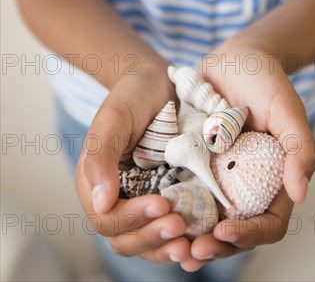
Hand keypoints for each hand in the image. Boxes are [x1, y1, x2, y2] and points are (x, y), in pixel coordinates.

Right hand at [75, 63, 192, 264]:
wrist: (156, 83)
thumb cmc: (130, 96)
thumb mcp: (113, 119)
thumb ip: (101, 157)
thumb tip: (101, 202)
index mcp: (96, 184)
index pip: (107, 220)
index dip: (133, 218)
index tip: (162, 203)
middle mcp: (117, 198)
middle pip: (126, 239)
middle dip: (152, 238)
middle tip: (180, 227)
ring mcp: (142, 200)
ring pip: (148, 241)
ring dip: (167, 247)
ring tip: (192, 244)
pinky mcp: (166, 196)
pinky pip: (169, 226)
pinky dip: (183, 237)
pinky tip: (202, 234)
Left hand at [185, 36, 314, 266]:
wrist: (234, 57)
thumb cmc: (265, 80)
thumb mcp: (286, 109)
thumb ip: (299, 148)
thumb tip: (301, 194)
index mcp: (275, 179)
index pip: (270, 222)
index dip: (251, 235)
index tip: (225, 232)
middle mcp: (248, 184)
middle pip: (236, 231)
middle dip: (216, 246)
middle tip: (192, 251)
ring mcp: (221, 176)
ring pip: (209, 219)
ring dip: (193, 237)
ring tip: (174, 245)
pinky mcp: (198, 165)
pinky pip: (188, 195)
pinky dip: (177, 211)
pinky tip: (159, 217)